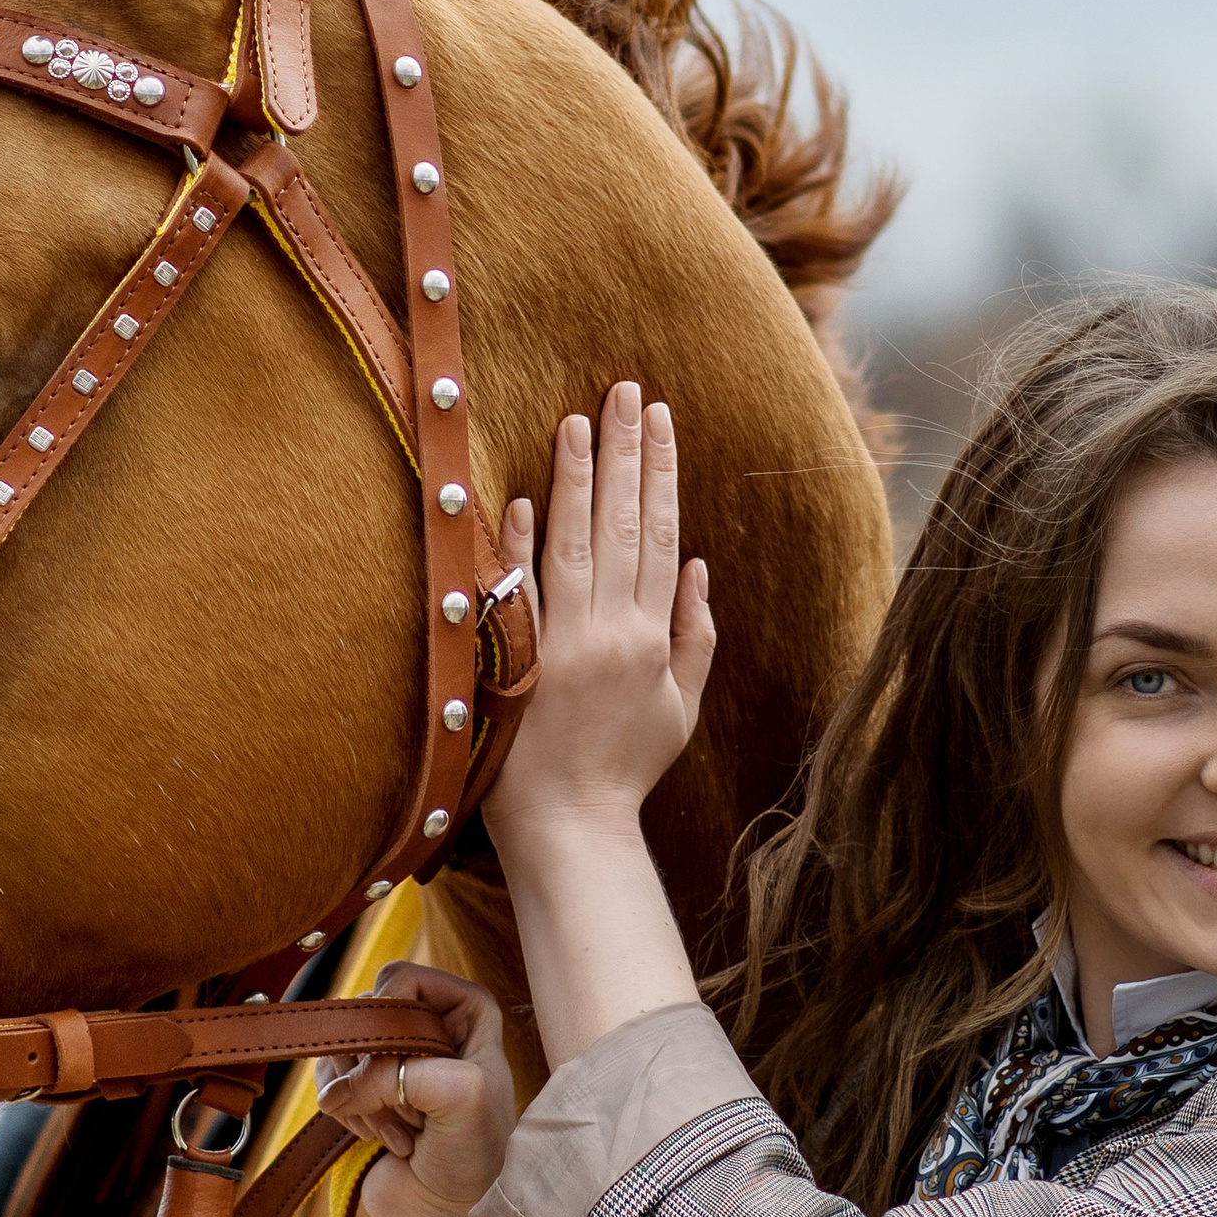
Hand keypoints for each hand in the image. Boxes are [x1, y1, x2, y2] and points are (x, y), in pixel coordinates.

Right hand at [314, 962, 517, 1216]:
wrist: (452, 1216)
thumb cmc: (476, 1157)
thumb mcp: (462, 1096)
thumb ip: (402, 1071)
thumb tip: (338, 1090)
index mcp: (467, 1010)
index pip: (402, 979)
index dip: (392, 1020)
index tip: (409, 1066)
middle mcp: (430, 1026)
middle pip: (365, 1013)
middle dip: (375, 1068)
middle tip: (412, 1110)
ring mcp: (393, 1059)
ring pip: (341, 1047)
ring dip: (364, 1097)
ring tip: (404, 1131)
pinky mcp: (362, 1091)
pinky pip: (327, 1080)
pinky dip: (349, 1113)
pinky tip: (386, 1139)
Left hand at [486, 380, 713, 854]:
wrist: (570, 825)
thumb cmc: (624, 769)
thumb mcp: (681, 708)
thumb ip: (695, 635)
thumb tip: (700, 568)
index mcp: (651, 636)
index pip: (662, 535)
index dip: (662, 473)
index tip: (661, 419)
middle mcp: (610, 631)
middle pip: (623, 524)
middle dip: (626, 453)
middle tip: (625, 391)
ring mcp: (561, 644)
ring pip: (574, 543)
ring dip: (577, 479)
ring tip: (580, 419)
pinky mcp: (517, 662)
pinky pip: (519, 594)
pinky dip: (519, 545)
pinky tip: (521, 496)